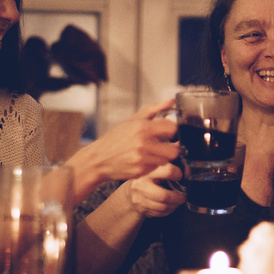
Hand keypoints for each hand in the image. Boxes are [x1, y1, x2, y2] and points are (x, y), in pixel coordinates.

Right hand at [65, 100, 180, 188]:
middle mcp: (143, 144)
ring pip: (166, 160)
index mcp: (143, 128)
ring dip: (162, 156)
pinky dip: (153, 164)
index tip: (171, 131)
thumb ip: (154, 109)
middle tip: (167, 145)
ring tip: (152, 152)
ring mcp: (142, 160)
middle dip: (173, 147)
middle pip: (174, 150)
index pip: (172, 129)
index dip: (174, 130)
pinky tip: (144, 160)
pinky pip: (156, 168)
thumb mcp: (132, 120)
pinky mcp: (140, 172)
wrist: (98, 159)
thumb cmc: (115, 138)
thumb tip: (171, 101)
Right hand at [122, 163, 185, 217]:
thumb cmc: (147, 178)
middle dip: (178, 198)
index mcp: (147, 171)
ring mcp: (140, 199)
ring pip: (163, 207)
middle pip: (164, 196)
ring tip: (178, 201)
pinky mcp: (142, 209)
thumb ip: (171, 169)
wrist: (130, 192)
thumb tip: (187, 172)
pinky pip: (160, 213)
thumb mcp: (156, 169)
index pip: (168, 171)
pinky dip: (169, 211)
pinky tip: (170, 205)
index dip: (178, 174)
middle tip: (183, 196)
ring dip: (174, 205)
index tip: (180, 176)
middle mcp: (141, 185)